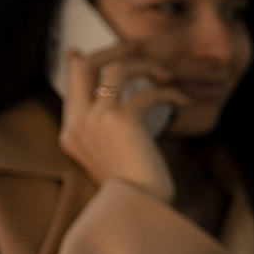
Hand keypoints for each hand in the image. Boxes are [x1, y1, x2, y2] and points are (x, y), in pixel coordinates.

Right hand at [57, 45, 186, 203]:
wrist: (138, 207)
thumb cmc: (133, 186)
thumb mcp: (112, 154)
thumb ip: (108, 129)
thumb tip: (124, 102)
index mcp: (71, 131)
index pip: (71, 84)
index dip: (82, 62)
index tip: (90, 50)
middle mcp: (78, 123)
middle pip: (85, 66)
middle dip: (112, 50)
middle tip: (134, 45)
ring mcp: (97, 120)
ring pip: (118, 70)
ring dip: (147, 66)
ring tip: (167, 77)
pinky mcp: (122, 121)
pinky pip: (148, 92)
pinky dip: (169, 92)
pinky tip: (181, 101)